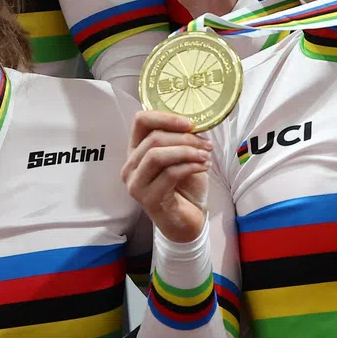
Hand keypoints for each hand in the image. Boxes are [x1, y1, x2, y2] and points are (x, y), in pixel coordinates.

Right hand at [123, 110, 210, 243]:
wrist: (187, 220)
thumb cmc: (184, 186)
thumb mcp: (182, 156)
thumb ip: (181, 139)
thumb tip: (195, 123)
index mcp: (136, 150)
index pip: (141, 121)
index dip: (165, 117)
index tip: (189, 123)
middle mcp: (130, 166)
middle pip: (153, 139)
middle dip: (184, 138)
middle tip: (206, 144)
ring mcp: (136, 184)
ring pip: (157, 155)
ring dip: (187, 151)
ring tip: (206, 156)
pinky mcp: (148, 199)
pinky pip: (169, 174)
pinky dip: (190, 166)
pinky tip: (204, 167)